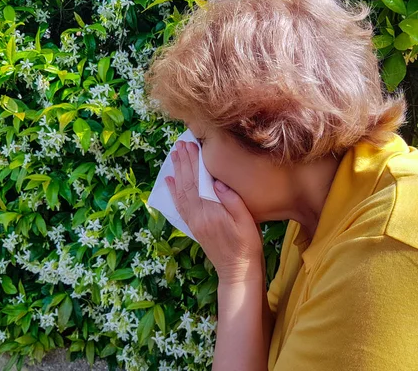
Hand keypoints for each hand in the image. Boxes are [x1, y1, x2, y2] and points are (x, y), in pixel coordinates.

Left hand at [165, 141, 263, 283]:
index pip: (199, 182)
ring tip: (174, 156)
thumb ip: (232, 201)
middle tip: (180, 145)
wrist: (237, 272)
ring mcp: (194, 222)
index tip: (192, 146)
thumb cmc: (247, 246)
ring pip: (181, 193)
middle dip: (184, 163)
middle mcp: (198, 216)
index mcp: (212, 213)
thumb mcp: (247, 222)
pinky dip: (174, 192)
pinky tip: (170, 181)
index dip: (194, 163)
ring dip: (177, 173)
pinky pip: (180, 206)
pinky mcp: (194, 227)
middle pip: (187, 184)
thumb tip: (217, 182)